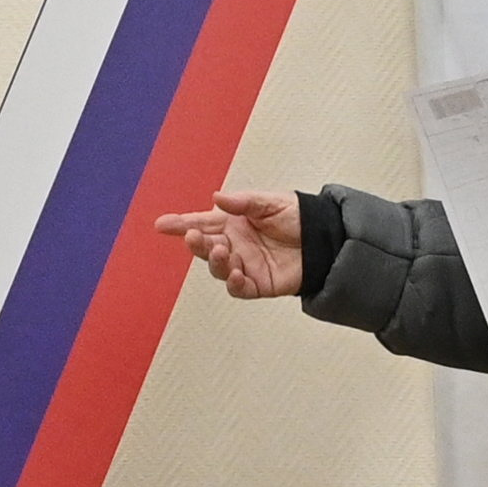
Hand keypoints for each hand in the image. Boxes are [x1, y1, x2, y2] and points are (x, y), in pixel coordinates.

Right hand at [155, 189, 303, 300]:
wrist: (325, 238)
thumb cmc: (299, 217)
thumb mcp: (271, 202)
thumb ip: (244, 203)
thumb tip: (217, 198)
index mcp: (233, 223)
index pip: (202, 222)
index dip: (181, 224)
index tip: (162, 224)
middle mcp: (235, 245)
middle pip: (206, 247)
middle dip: (196, 243)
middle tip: (193, 236)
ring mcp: (245, 265)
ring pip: (218, 269)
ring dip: (215, 262)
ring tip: (221, 251)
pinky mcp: (259, 284)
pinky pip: (239, 288)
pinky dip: (233, 283)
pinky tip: (235, 273)